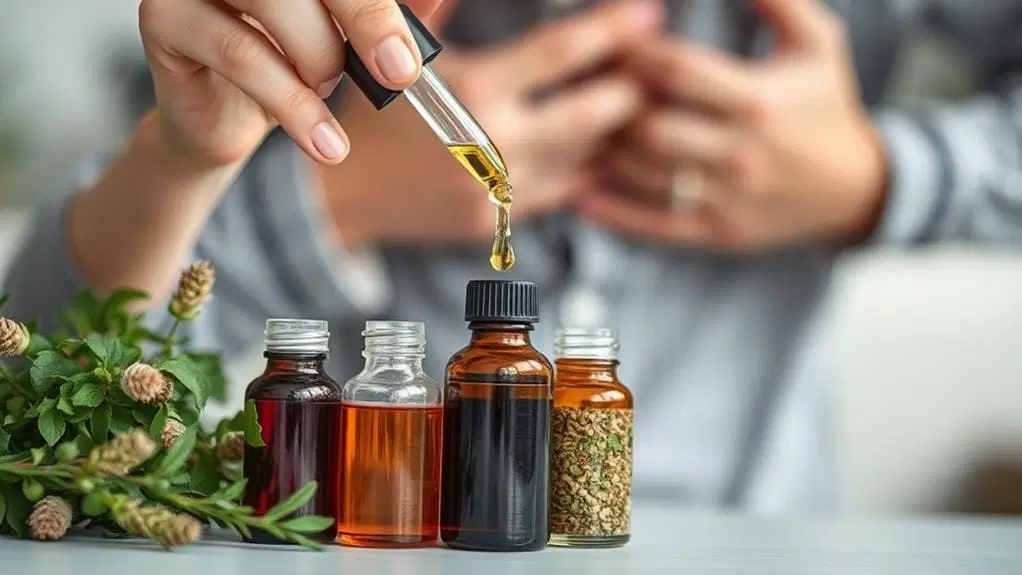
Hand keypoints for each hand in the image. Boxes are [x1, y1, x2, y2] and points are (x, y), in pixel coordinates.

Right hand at [138, 0, 445, 166]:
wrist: (228, 122)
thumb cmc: (292, 63)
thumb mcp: (353, 39)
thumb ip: (391, 14)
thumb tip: (438, 0)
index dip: (376, 2)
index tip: (410, 48)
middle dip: (365, 17)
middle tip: (399, 71)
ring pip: (273, 4)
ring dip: (319, 61)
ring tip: (329, 93)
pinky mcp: (165, 18)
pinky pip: (241, 54)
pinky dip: (295, 105)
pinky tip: (326, 143)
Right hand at [323, 0, 661, 247]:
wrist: (341, 194)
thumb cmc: (373, 115)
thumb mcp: (406, 53)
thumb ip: (442, 10)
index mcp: (469, 91)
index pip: (560, 53)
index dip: (611, 30)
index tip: (648, 16)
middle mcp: (490, 143)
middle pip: (591, 112)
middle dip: (631, 86)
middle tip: (654, 69)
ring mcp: (497, 190)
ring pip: (583, 157)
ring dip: (617, 130)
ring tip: (638, 106)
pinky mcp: (497, 223)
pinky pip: (560, 193)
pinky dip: (587, 167)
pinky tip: (603, 149)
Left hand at [583, 0, 887, 250]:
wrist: (857, 189)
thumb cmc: (827, 108)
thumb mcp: (819, 44)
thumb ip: (779, 1)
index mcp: (760, 101)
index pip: (678, 70)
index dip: (635, 52)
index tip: (614, 41)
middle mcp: (741, 153)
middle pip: (650, 127)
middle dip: (613, 103)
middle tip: (588, 87)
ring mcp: (727, 197)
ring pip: (644, 174)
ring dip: (606, 150)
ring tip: (584, 129)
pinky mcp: (717, 232)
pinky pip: (654, 224)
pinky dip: (612, 211)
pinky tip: (582, 192)